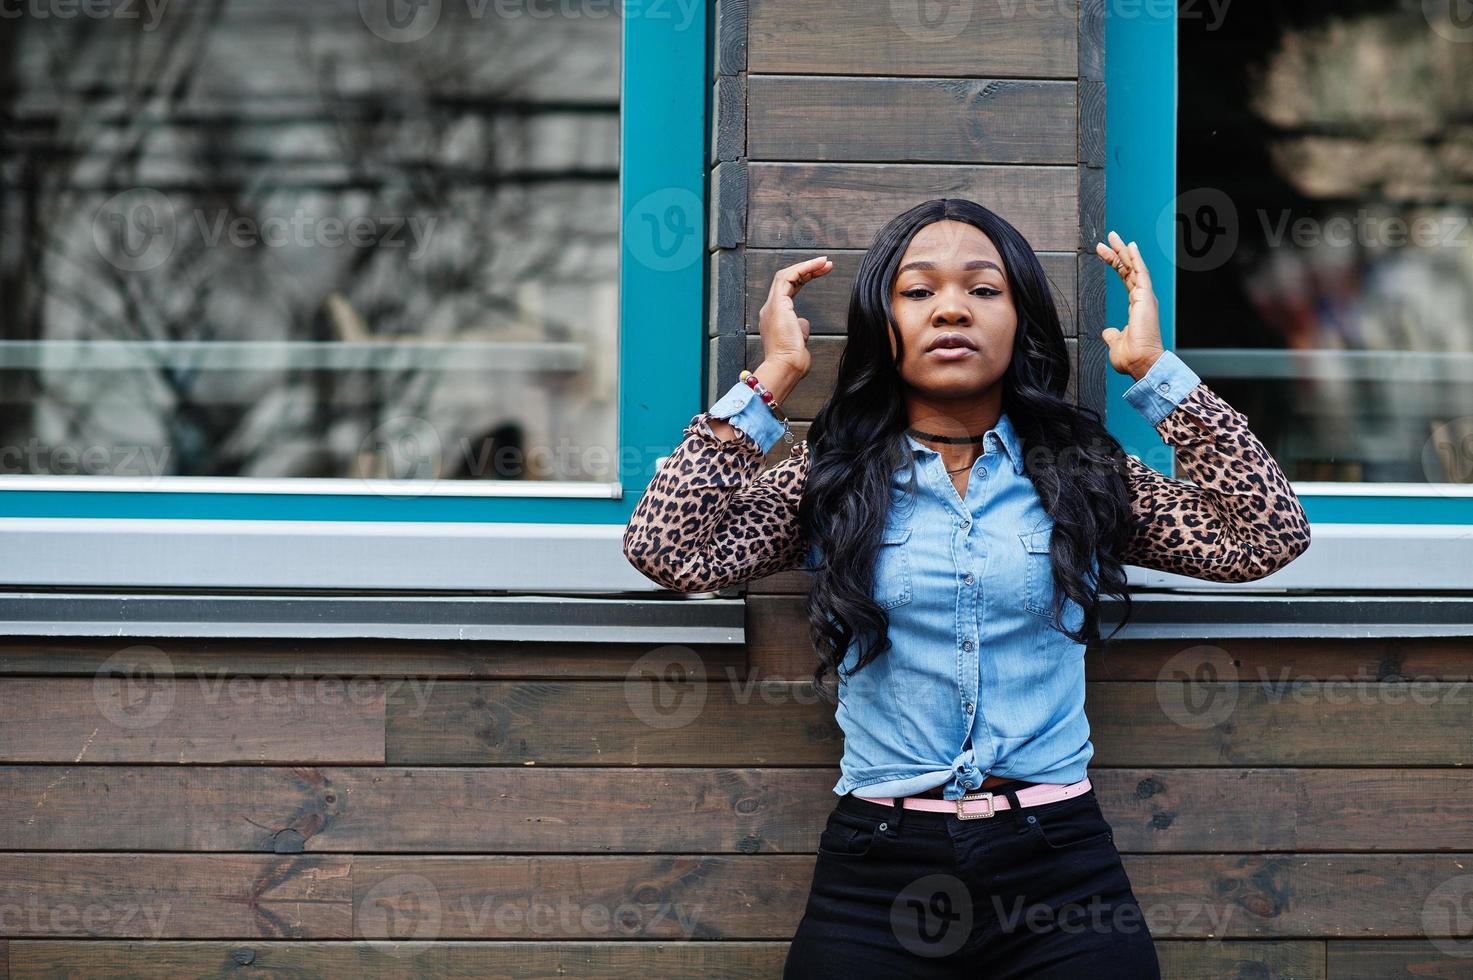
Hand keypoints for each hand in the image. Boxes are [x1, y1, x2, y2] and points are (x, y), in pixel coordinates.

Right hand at [757, 255, 831, 376]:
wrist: (786, 368)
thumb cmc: (792, 361)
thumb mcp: (799, 341)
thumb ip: (800, 328)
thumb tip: (803, 323)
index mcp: (775, 316)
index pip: (789, 289)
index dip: (804, 278)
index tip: (821, 272)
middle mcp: (770, 309)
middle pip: (787, 279)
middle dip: (807, 269)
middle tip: (826, 263)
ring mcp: (772, 306)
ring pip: (786, 275)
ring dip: (807, 266)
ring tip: (825, 262)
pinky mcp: (777, 304)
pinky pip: (788, 278)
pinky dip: (803, 269)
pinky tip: (817, 266)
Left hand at [1094, 231, 1164, 380]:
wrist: (1141, 363)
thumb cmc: (1131, 357)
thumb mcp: (1115, 342)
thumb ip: (1112, 334)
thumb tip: (1107, 331)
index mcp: (1137, 307)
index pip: (1125, 279)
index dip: (1116, 264)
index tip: (1104, 253)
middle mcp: (1143, 299)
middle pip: (1129, 269)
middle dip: (1118, 252)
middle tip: (1109, 238)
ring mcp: (1145, 297)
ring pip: (1134, 268)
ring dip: (1123, 251)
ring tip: (1114, 236)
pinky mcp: (1145, 298)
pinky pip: (1140, 273)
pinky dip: (1135, 259)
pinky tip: (1130, 247)